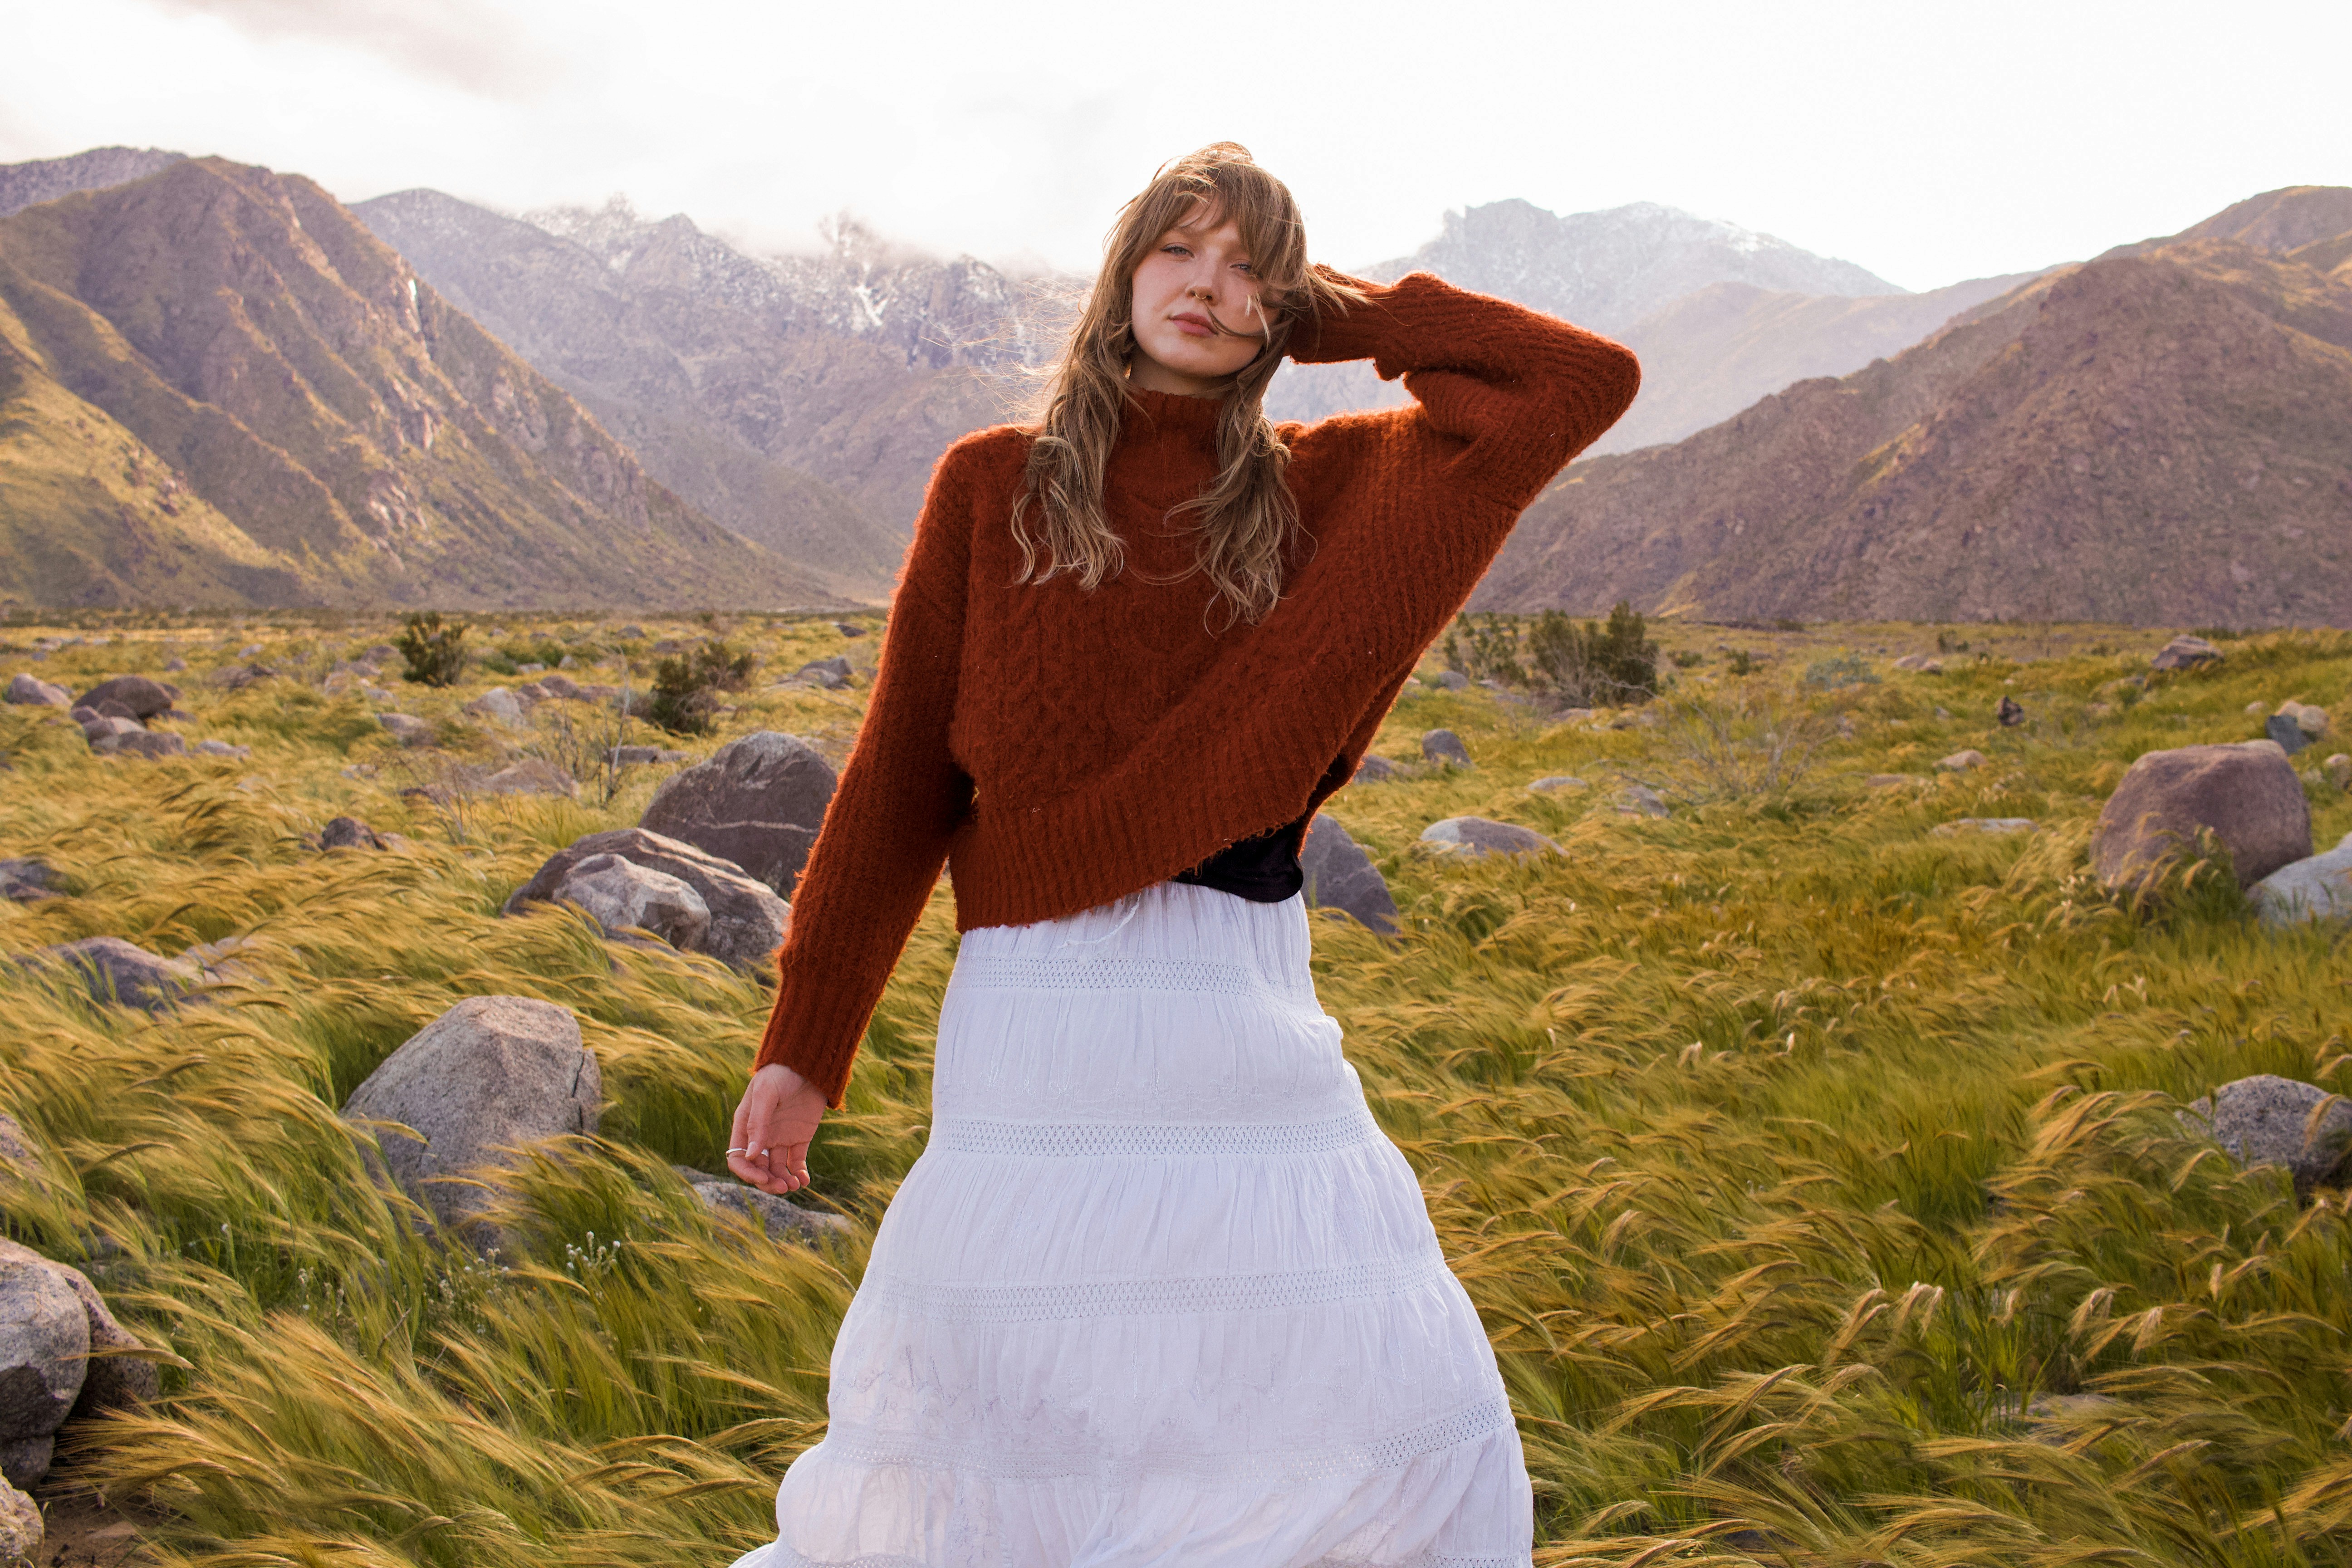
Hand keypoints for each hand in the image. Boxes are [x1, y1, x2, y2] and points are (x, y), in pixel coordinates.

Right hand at [728, 1063, 825, 1194]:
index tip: (763, 1178)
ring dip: (784, 1182)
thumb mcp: (766, 1094)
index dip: (747, 1173)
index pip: (738, 1158)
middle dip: (768, 1182)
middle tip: (783, 1187)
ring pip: (777, 1170)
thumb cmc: (781, 1074)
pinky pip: (797, 1162)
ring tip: (796, 1185)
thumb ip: (757, 1123)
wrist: (808, 1064)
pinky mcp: (799, 1138)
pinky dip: (800, 1174)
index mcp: (745, 1126)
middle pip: (758, 1169)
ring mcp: (780, 1138)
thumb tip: (751, 1155)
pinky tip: (804, 1180)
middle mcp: (761, 1136)